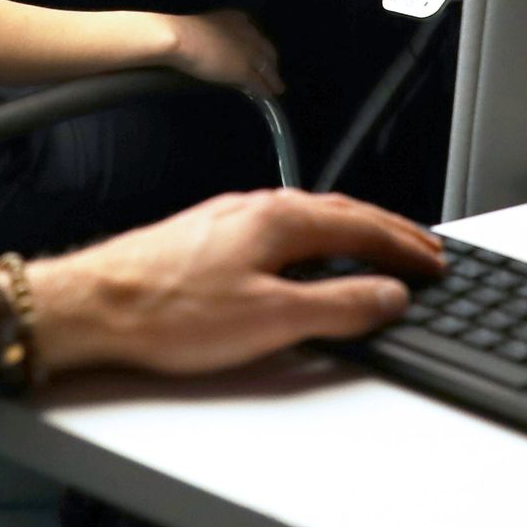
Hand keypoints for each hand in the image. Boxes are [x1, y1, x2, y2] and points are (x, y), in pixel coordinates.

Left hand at [28, 189, 445, 377]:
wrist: (91, 306)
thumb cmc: (167, 311)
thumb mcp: (270, 320)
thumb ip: (338, 306)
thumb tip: (388, 295)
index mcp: (280, 219)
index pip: (364, 227)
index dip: (405, 248)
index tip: (435, 263)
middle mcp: (256, 207)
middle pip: (341, 212)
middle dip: (387, 232)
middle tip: (422, 250)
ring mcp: (229, 217)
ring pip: (310, 216)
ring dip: (352, 231)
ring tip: (378, 250)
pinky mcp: (207, 235)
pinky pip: (281, 227)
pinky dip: (315, 238)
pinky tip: (306, 257)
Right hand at [161, 9, 283, 97]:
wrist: (181, 37)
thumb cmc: (183, 30)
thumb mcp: (206, 26)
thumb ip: (216, 34)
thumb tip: (217, 46)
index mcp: (236, 19)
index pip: (255, 35)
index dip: (260, 48)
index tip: (261, 56)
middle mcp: (247, 32)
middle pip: (266, 50)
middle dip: (271, 63)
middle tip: (273, 74)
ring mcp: (248, 52)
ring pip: (266, 68)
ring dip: (272, 79)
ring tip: (276, 88)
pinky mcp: (244, 70)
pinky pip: (259, 83)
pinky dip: (264, 91)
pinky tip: (267, 96)